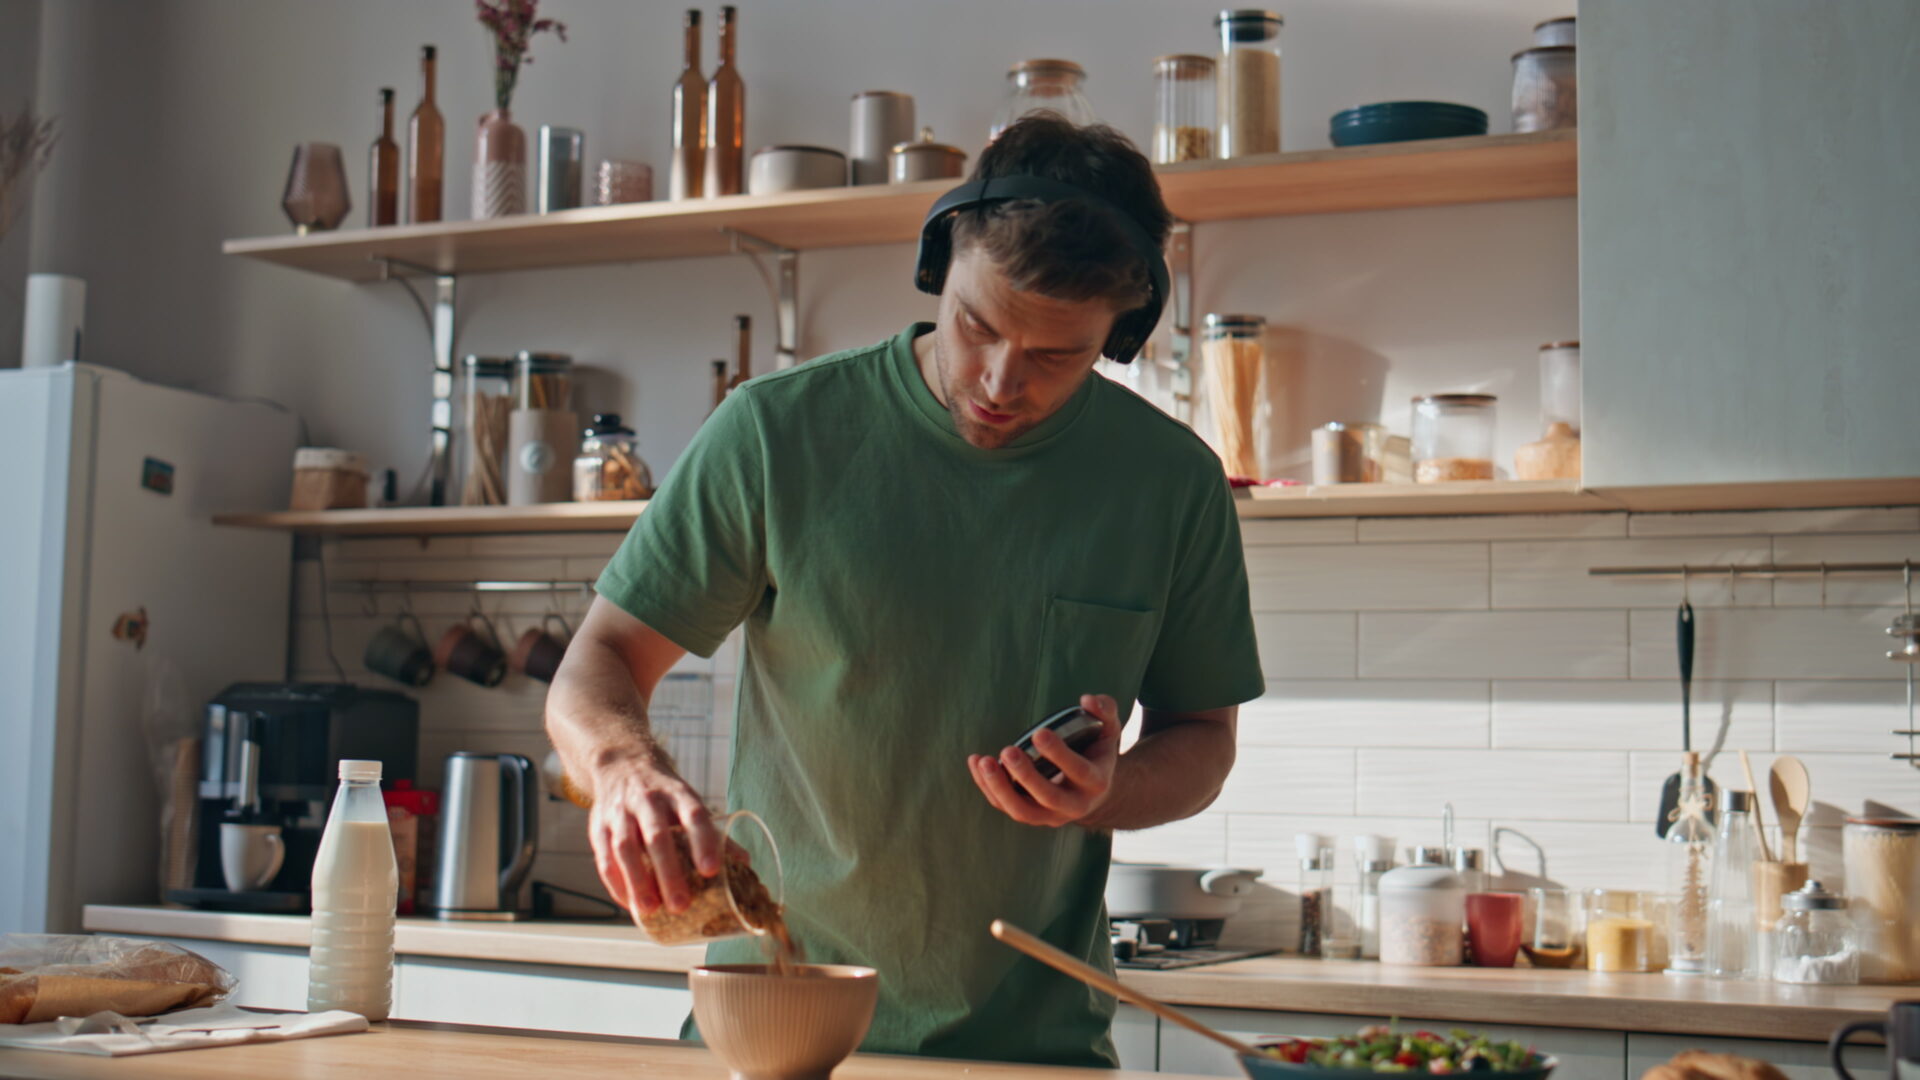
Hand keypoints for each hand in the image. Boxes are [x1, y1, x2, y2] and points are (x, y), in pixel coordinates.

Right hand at [586, 749, 720, 917]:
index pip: (694, 815)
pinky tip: (629, 903)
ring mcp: (620, 812)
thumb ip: (712, 833)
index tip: (711, 871)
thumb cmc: (665, 794)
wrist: (622, 765)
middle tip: (681, 905)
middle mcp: (648, 800)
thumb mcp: (689, 802)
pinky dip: (616, 883)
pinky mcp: (598, 826)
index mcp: (678, 793)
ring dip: (637, 880)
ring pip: (625, 847)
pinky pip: (604, 857)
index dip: (703, 842)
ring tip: (650, 909)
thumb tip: (744, 863)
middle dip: (668, 872)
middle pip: (657, 836)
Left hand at [967, 693, 1121, 827]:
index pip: (1078, 771)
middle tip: (1008, 751)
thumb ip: (1104, 710)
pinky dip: (988, 788)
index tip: (1039, 734)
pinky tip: (976, 762)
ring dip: (1000, 788)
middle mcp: (1074, 804)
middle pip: (1048, 797)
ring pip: (1022, 811)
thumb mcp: (1109, 729)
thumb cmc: (1096, 751)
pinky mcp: (1031, 815)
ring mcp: (1051, 815)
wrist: (1093, 791)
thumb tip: (1087, 700)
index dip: (1059, 754)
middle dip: (1026, 776)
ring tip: (984, 762)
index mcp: (1095, 782)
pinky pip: (1005, 806)